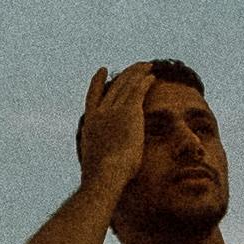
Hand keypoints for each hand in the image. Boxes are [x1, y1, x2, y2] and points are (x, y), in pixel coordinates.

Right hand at [74, 59, 159, 191]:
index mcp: (90, 123)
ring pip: (127, 85)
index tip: (103, 70)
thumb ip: (100, 154)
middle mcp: (100, 113)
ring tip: (147, 66)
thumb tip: (102, 164)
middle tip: (134, 66)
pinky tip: (152, 76)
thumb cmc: (101, 178)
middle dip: (125, 74)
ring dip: (138, 74)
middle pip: (114, 86)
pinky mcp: (129, 112)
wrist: (104, 175)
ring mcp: (113, 111)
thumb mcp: (95, 162)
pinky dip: (145, 82)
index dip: (98, 81)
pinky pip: (138, 91)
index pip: (93, 96)